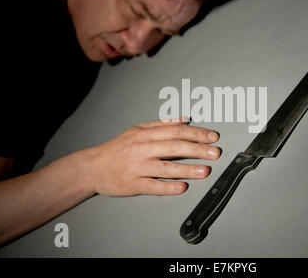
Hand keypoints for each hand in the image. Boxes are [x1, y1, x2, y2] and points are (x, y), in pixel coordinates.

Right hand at [79, 117, 220, 196]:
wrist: (92, 167)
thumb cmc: (118, 148)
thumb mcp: (138, 130)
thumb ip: (162, 124)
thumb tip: (184, 119)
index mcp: (144, 134)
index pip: (175, 131)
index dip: (196, 134)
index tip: (212, 137)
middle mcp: (142, 149)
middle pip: (173, 147)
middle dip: (196, 150)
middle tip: (215, 153)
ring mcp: (137, 167)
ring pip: (165, 167)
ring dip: (187, 169)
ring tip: (204, 171)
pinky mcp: (133, 184)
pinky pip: (153, 186)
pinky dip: (168, 187)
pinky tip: (182, 187)